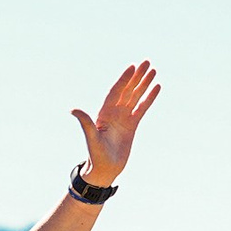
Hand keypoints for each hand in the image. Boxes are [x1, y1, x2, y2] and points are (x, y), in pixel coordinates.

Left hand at [71, 61, 160, 187]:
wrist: (105, 169)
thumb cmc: (95, 155)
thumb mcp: (91, 138)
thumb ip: (85, 122)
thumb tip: (73, 110)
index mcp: (104, 113)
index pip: (115, 91)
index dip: (123, 79)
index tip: (132, 67)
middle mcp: (114, 112)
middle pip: (127, 90)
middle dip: (136, 76)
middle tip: (146, 62)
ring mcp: (123, 118)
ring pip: (135, 96)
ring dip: (144, 83)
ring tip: (153, 70)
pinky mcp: (132, 124)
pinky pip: (142, 107)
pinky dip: (149, 98)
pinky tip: (156, 87)